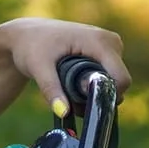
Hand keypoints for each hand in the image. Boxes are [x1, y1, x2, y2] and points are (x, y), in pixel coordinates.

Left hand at [0, 17, 129, 119]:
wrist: (27, 34)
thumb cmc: (31, 47)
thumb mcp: (38, 68)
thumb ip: (51, 89)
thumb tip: (64, 112)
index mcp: (99, 41)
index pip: (121, 78)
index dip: (106, 96)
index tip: (82, 102)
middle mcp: (111, 41)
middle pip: (117, 82)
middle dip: (97, 95)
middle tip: (69, 96)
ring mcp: (111, 45)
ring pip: (113, 81)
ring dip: (94, 92)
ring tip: (67, 87)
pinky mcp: (107, 50)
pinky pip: (109, 76)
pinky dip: (94, 85)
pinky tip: (73, 84)